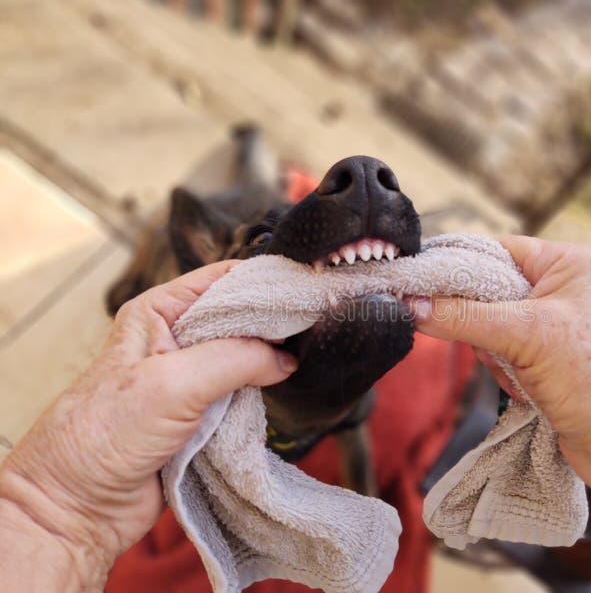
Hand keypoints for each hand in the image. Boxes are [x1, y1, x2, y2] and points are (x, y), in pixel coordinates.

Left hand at [0, 261, 296, 588]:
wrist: (78, 507)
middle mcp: (174, 339)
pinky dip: (260, 396)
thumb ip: (235, 360)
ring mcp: (188, 377)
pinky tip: (282, 391)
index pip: (222, 280)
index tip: (305, 292)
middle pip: (239, 318)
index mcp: (157, 312)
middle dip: (274, 325)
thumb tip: (285, 359)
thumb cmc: (101, 436)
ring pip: (244, 358)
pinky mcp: (199, 414)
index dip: (264, 284)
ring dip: (269, 363)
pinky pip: (241, 395)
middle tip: (315, 327)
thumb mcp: (172, 383)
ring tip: (305, 358)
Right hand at [408, 235, 590, 508]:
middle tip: (490, 346)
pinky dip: (504, 375)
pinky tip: (529, 391)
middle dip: (479, 324)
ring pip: (487, 327)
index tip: (415, 283)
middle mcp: (559, 287)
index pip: (492, 248)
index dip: (453, 266)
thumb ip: (463, 316)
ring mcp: (552, 325)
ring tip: (523, 375)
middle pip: (484, 290)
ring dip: (494, 356)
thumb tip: (411, 304)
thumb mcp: (526, 336)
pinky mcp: (546, 359)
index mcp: (566, 262)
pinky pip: (500, 355)